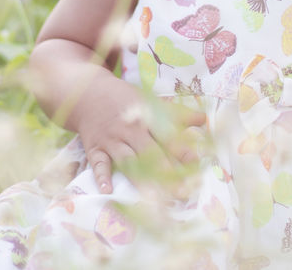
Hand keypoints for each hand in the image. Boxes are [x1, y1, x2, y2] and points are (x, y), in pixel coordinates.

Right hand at [73, 74, 207, 193]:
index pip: (168, 135)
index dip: (182, 150)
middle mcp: (130, 130)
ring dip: (140, 180)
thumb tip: (203, 120)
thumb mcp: (151, 101)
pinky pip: (98, 164)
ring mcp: (112, 140)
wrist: (88, 93)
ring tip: (154, 199)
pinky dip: (102, 177)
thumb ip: (176, 113)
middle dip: (166, 172)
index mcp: (147, 117)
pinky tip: (108, 190)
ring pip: (128, 161)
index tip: (197, 165)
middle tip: (182, 192)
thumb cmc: (126, 99)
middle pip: (150, 153)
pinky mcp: (95, 148)